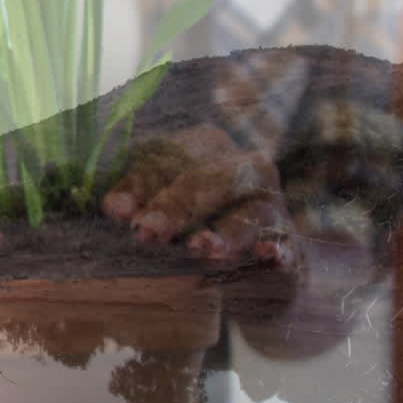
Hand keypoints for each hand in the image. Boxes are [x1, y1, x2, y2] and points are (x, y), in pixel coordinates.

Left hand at [99, 124, 300, 270]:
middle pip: (208, 180)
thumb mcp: (161, 202)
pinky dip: (278, 250)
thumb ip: (137, 200)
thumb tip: (113, 207)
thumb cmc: (191, 220)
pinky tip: (267, 255)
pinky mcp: (288, 243)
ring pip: (248, 214)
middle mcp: (244, 167)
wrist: (252, 257)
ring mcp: (271, 205)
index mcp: (207, 145)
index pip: (170, 157)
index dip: (141, 184)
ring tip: (198, 248)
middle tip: (145, 232)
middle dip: (174, 207)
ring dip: (224, 234)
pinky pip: (286, 244)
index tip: (115, 211)